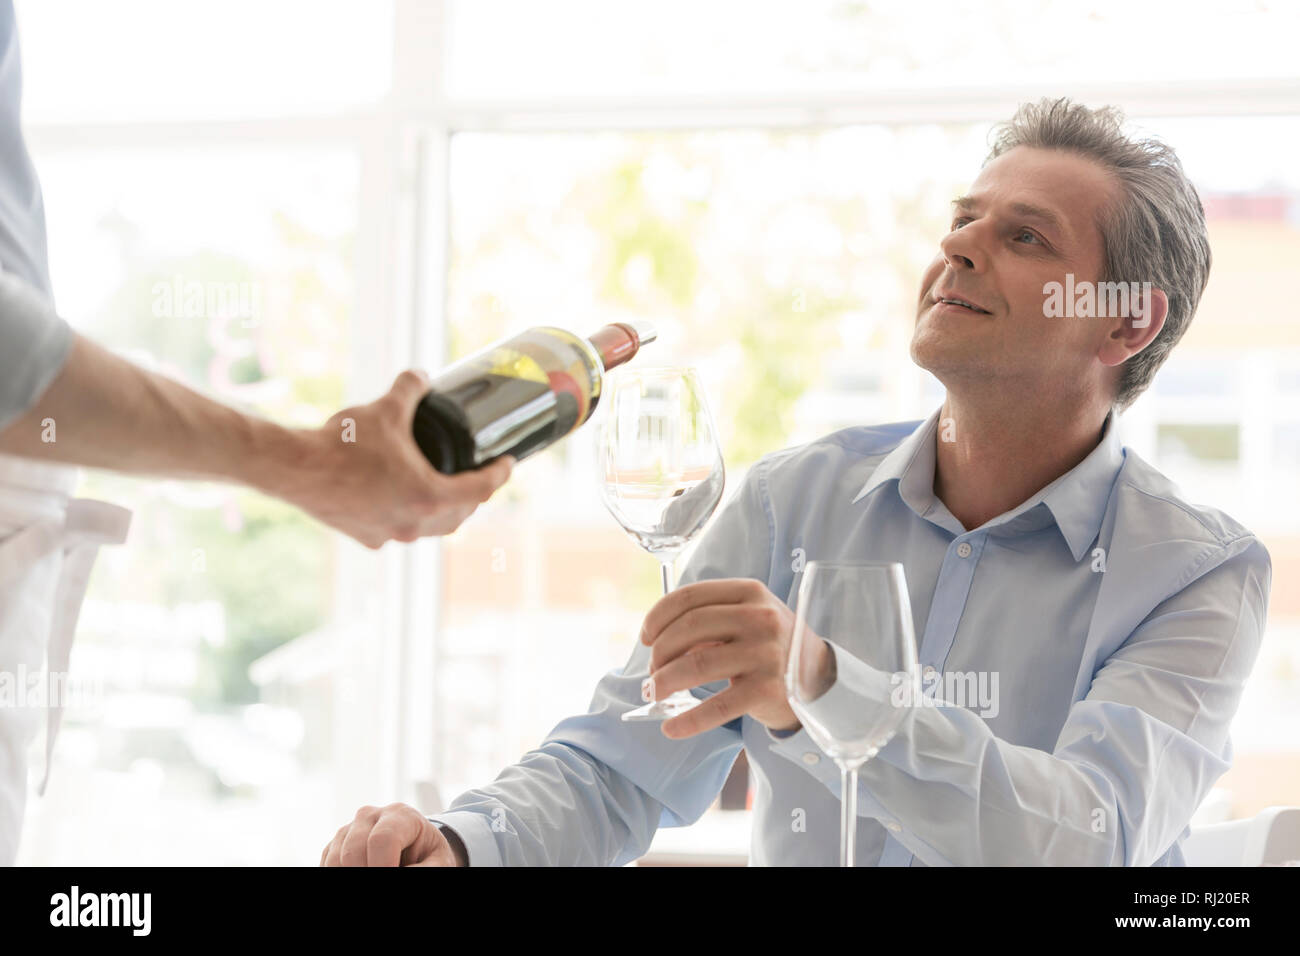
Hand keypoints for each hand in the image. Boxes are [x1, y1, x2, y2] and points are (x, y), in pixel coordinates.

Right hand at [278, 369, 513, 547]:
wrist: (295, 469)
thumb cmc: (342, 443)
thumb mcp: (385, 409)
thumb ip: (410, 389)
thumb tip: (421, 376)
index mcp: (429, 496)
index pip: (481, 490)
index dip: (499, 475)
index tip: (508, 463)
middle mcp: (414, 524)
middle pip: (459, 515)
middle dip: (473, 496)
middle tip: (477, 475)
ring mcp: (390, 535)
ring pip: (431, 528)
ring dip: (444, 510)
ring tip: (447, 490)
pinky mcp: (366, 538)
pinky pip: (400, 530)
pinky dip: (410, 517)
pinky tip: (406, 503)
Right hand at [320, 803, 465, 866]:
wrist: (416, 851)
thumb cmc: (428, 857)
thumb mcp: (436, 862)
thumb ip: (422, 870)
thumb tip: (399, 871)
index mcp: (401, 815)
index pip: (383, 839)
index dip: (383, 866)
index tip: (392, 874)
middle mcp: (370, 815)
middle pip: (354, 850)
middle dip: (365, 872)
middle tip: (378, 882)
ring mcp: (349, 828)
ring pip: (336, 858)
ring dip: (349, 873)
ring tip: (374, 874)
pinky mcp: (335, 845)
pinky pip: (327, 864)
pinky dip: (338, 873)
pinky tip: (358, 873)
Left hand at [639, 578, 830, 738]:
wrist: (821, 678)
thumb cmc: (771, 645)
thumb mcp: (749, 617)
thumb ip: (710, 619)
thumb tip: (657, 639)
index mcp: (750, 592)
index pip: (690, 596)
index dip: (658, 617)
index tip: (645, 638)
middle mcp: (760, 618)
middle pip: (689, 628)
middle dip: (659, 653)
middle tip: (651, 673)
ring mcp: (765, 654)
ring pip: (696, 665)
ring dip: (664, 681)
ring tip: (653, 693)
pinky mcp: (767, 690)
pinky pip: (717, 706)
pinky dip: (688, 720)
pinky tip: (671, 727)